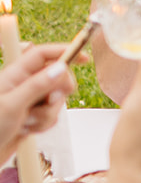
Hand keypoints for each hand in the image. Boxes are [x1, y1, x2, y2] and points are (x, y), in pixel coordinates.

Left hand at [0, 43, 73, 157]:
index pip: (43, 55)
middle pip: (55, 77)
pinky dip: (44, 124)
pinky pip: (51, 116)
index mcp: (14, 75)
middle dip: (58, 91)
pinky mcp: (32, 116)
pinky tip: (27, 130)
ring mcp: (28, 101)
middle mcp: (22, 85)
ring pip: (55, 100)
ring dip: (47, 114)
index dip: (63, 52)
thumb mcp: (13, 105)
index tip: (84, 58)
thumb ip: (37, 85)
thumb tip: (61, 67)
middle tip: (51, 100)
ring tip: (27, 122)